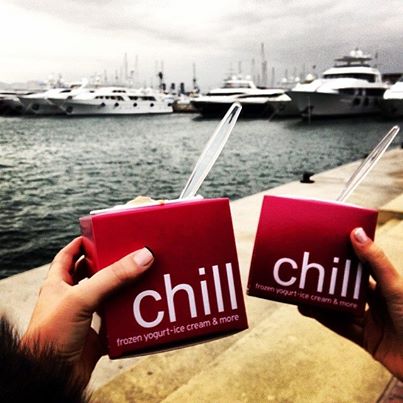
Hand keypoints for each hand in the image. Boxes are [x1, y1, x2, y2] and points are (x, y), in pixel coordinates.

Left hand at [21, 237, 153, 384]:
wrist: (50, 378)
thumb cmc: (51, 336)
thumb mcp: (81, 299)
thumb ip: (112, 278)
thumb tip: (142, 256)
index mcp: (57, 285)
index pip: (68, 256)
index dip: (82, 244)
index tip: (101, 234)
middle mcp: (70, 299)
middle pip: (91, 275)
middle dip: (109, 264)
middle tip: (128, 254)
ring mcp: (83, 318)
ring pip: (106, 298)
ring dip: (122, 290)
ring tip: (140, 278)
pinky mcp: (94, 337)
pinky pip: (115, 322)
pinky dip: (127, 317)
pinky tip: (141, 310)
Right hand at [299, 227, 402, 379]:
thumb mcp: (394, 287)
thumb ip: (375, 262)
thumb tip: (356, 233)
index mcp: (388, 286)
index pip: (363, 267)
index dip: (346, 257)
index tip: (327, 247)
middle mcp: (379, 302)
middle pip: (348, 288)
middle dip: (328, 281)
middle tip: (308, 271)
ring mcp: (373, 321)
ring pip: (342, 308)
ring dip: (323, 301)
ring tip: (304, 292)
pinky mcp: (368, 340)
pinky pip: (343, 328)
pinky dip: (326, 319)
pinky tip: (311, 311)